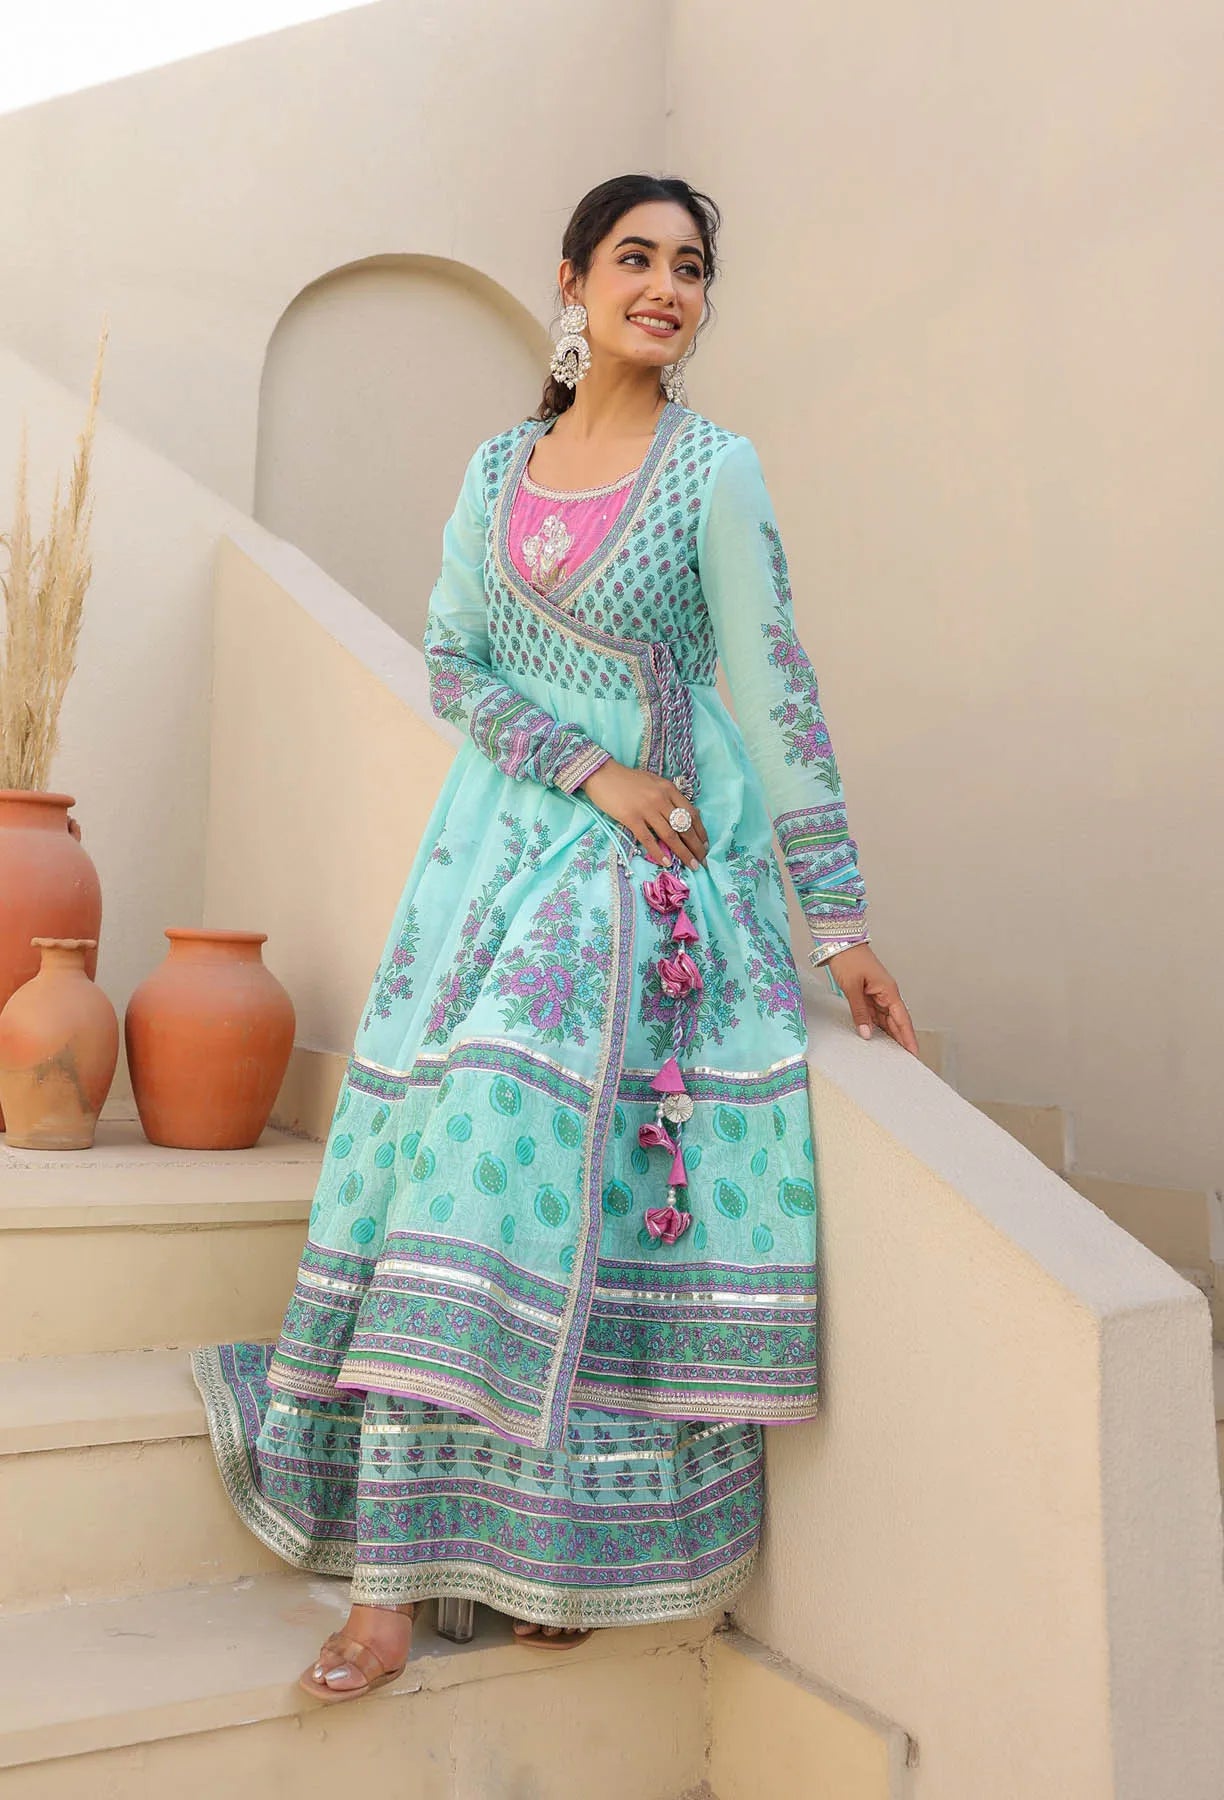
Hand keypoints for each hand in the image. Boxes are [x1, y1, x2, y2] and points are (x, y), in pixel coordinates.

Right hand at [579, 760, 708, 870]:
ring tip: (691, 865)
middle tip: (703, 861)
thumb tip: (682, 816)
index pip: (692, 813)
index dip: (701, 832)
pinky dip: (659, 852)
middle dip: (696, 846)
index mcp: (669, 789)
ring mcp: (646, 809)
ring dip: (683, 852)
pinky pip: (648, 839)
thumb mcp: (654, 782)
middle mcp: (661, 799)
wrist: (603, 774)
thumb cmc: (628, 779)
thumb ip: (668, 797)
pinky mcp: (631, 818)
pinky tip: (667, 863)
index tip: (705, 845)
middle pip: (684, 826)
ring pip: (670, 835)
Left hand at [826, 945, 918, 1054]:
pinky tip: (876, 1037)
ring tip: (892, 1055)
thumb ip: (860, 1012)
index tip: (914, 1053)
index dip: (908, 1037)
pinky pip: (876, 1014)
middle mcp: (887, 994)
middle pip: (897, 1022)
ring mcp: (878, 994)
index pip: (903, 1019)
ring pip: (887, 1020)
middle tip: (905, 1061)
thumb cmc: (849, 959)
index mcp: (888, 991)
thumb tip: (866, 1033)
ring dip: (890, 1035)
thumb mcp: (852, 988)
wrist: (839, 943)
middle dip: (902, 1040)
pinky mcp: (868, 994)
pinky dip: (877, 1026)